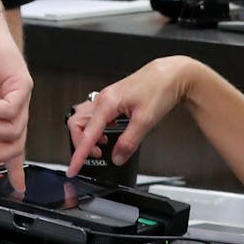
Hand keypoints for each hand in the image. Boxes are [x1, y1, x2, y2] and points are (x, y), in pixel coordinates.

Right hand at [65, 57, 194, 175]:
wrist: (170, 75)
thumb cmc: (159, 89)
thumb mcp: (146, 120)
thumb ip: (129, 142)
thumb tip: (117, 157)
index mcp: (107, 103)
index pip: (86, 135)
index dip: (79, 155)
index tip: (73, 169)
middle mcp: (102, 99)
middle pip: (77, 124)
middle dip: (82, 143)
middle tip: (97, 154)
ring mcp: (106, 98)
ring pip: (83, 119)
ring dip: (88, 135)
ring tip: (103, 144)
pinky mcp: (111, 99)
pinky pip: (94, 115)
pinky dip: (96, 128)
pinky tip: (109, 131)